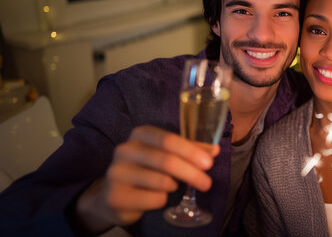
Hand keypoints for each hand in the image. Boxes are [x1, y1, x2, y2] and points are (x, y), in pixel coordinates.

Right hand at [75, 125, 218, 232]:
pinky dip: (162, 200)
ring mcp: (117, 173)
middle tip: (207, 183)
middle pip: (166, 161)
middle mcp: (125, 150)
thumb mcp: (166, 154)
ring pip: (161, 182)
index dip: (190, 151)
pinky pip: (153, 199)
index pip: (168, 139)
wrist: (114, 194)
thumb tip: (214, 150)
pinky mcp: (116, 196)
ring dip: (175, 187)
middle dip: (191, 173)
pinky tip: (157, 198)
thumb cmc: (147, 170)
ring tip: (174, 187)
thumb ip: (189, 150)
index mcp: (140, 134)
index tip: (209, 163)